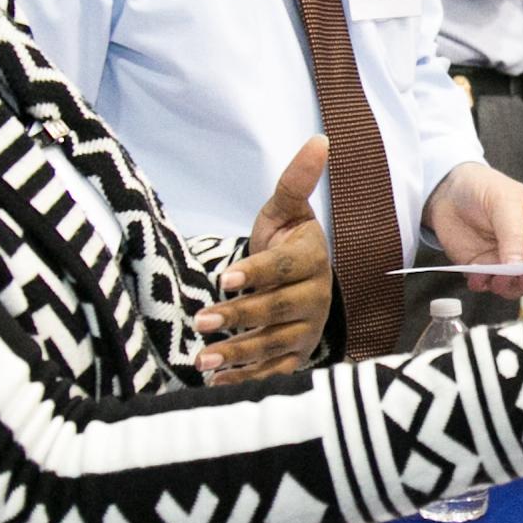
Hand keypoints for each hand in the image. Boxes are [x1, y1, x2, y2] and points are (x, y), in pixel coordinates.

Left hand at [194, 137, 333, 379]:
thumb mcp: (286, 209)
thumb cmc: (286, 241)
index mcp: (313, 258)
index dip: (256, 273)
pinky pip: (276, 372)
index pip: (285, 267)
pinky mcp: (299, 355)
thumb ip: (297, 180)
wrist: (300, 278)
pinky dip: (248, 379)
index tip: (223, 279)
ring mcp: (309, 329)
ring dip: (239, 354)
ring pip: (276, 345)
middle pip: (278, 310)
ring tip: (203, 359)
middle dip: (239, 317)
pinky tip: (217, 381)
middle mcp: (317, 296)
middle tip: (201, 321)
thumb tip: (320, 140)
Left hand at [425, 161, 522, 299]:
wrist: (449, 191)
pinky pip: (489, 285)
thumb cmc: (484, 187)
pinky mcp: (485, 269)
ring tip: (497, 278)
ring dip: (510, 287)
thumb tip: (518, 266)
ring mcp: (507, 261)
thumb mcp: (504, 202)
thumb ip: (513, 234)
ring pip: (518, 286)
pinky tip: (477, 277)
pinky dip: (484, 285)